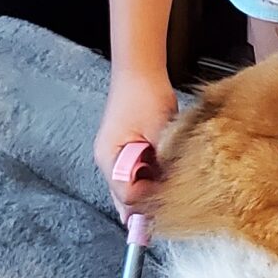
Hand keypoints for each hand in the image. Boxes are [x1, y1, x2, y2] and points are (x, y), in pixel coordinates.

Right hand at [95, 67, 179, 210]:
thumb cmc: (145, 95)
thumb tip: (168, 192)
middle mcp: (107, 161)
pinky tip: (163, 174)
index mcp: (109, 158)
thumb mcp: (158, 134)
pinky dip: (149, 177)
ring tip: (168, 184)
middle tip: (171, 206)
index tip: (170, 199)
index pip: (127, 197)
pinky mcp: (124, 150)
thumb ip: (161, 166)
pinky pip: (135, 174)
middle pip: (124, 198)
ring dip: (149, 189)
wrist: (140, 71)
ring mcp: (114, 156)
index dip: (150, 201)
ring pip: (130, 187)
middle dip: (147, 202)